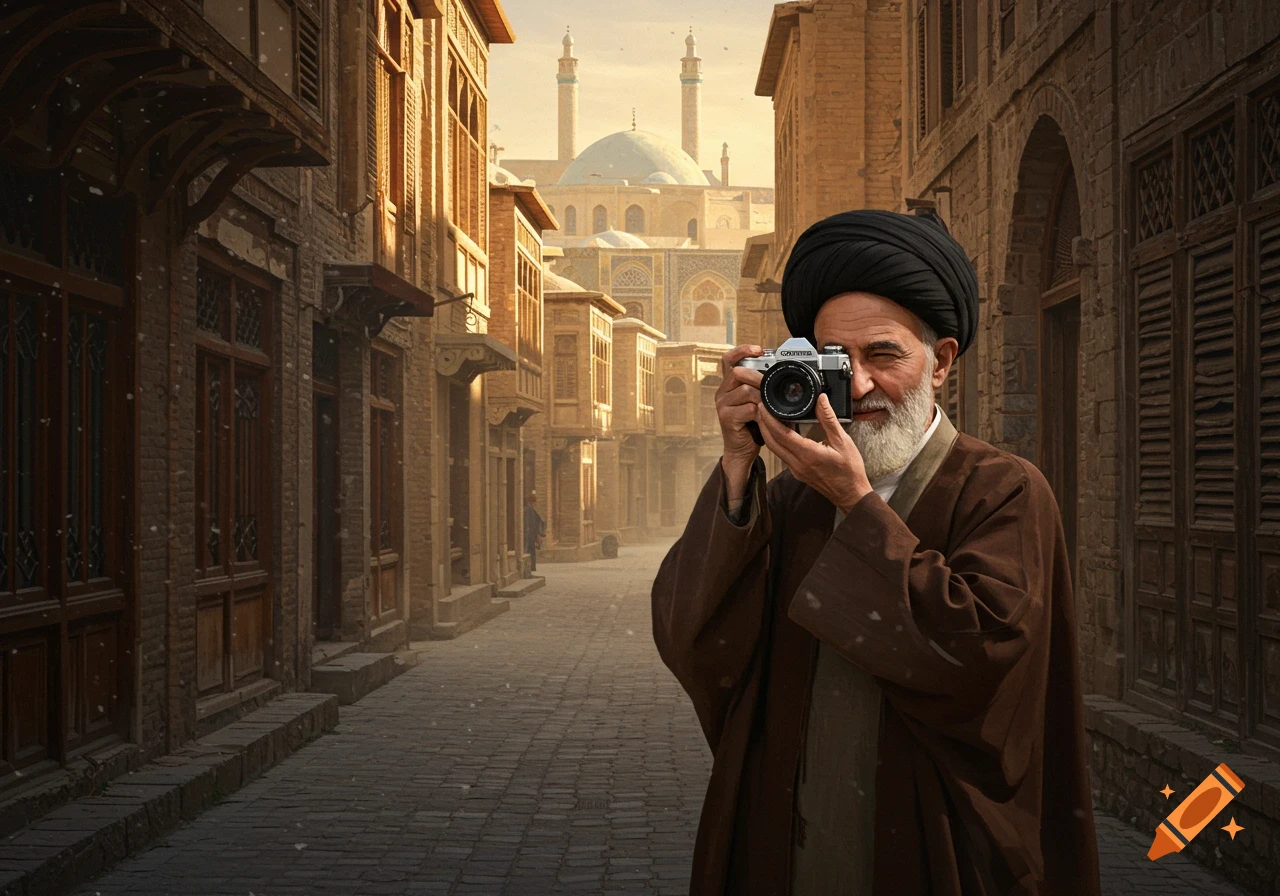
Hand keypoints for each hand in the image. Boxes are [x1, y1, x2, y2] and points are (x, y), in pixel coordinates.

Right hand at [716, 344, 765, 470]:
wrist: (742, 450)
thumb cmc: (752, 425)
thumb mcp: (757, 402)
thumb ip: (762, 388)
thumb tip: (782, 374)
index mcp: (729, 385)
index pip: (728, 359)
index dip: (742, 351)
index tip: (758, 349)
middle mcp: (722, 392)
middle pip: (737, 372)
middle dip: (758, 376)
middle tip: (771, 384)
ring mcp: (723, 405)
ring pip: (745, 390)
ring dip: (762, 397)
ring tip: (769, 405)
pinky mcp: (726, 418)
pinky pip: (748, 408)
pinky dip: (761, 412)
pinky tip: (764, 418)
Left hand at [753, 393, 872, 513]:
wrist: (851, 495)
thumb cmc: (850, 470)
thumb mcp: (843, 441)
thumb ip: (829, 419)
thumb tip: (821, 399)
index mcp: (808, 454)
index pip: (781, 434)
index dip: (768, 419)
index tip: (763, 405)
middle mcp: (797, 463)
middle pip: (771, 442)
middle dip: (762, 424)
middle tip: (760, 407)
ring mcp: (795, 469)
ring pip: (775, 449)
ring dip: (768, 432)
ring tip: (767, 415)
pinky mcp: (796, 472)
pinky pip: (781, 454)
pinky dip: (777, 441)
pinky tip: (781, 430)